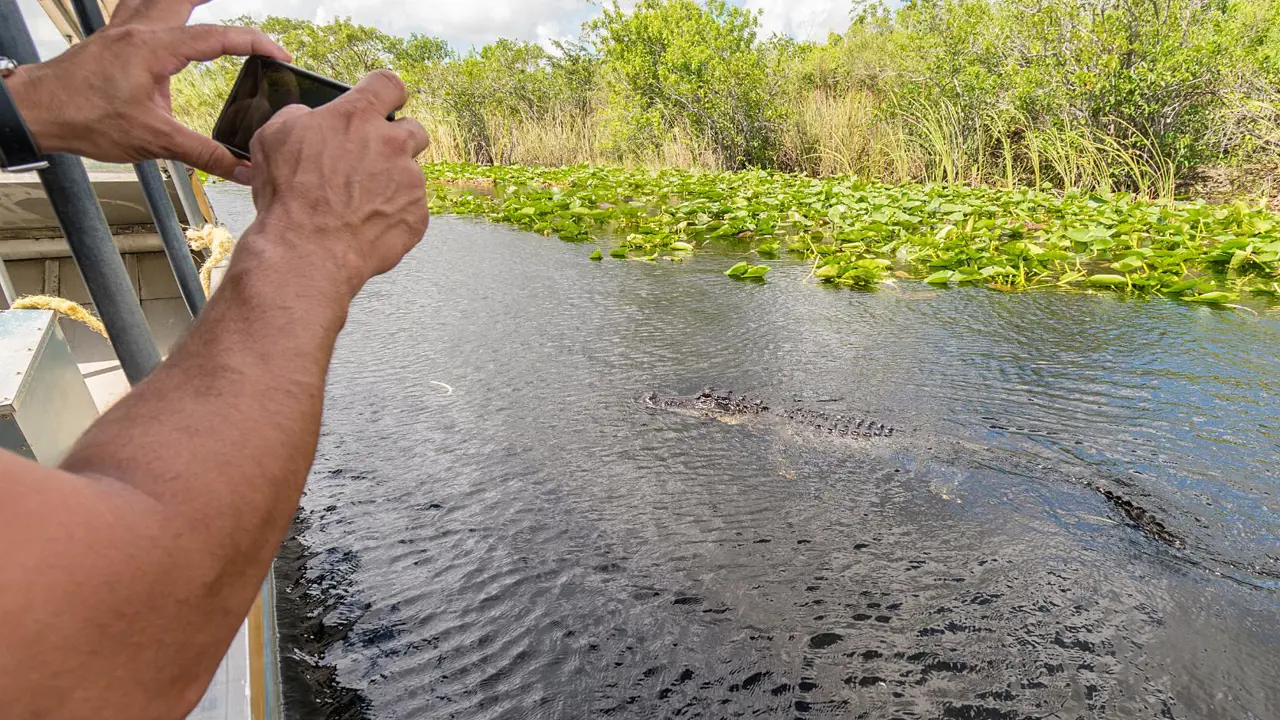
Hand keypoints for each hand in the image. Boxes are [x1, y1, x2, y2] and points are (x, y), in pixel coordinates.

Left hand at [6, 0, 289, 182]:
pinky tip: (160, 13)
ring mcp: (121, 30)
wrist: (38, 111)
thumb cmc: (86, 119)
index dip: (254, 43)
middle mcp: (138, 31)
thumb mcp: (154, 141)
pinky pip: (136, 6)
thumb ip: (204, 154)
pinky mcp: (108, 38)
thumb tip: (242, 169)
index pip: (217, 37)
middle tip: (237, 0)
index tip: (279, 53)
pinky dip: (155, 4)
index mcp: (155, 49)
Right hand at [241, 71, 429, 295]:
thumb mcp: (273, 138)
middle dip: (397, 141)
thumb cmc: (288, 198)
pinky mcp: (417, 216)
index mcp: (357, 117)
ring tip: (360, 202)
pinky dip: (394, 215)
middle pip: (414, 129)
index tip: (385, 101)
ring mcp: (409, 181)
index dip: (386, 92)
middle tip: (373, 159)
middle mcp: (391, 144)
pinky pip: (412, 210)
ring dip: (392, 182)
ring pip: (411, 173)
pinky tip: (366, 224)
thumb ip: (299, 116)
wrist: (306, 251)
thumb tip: (309, 116)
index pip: (388, 84)